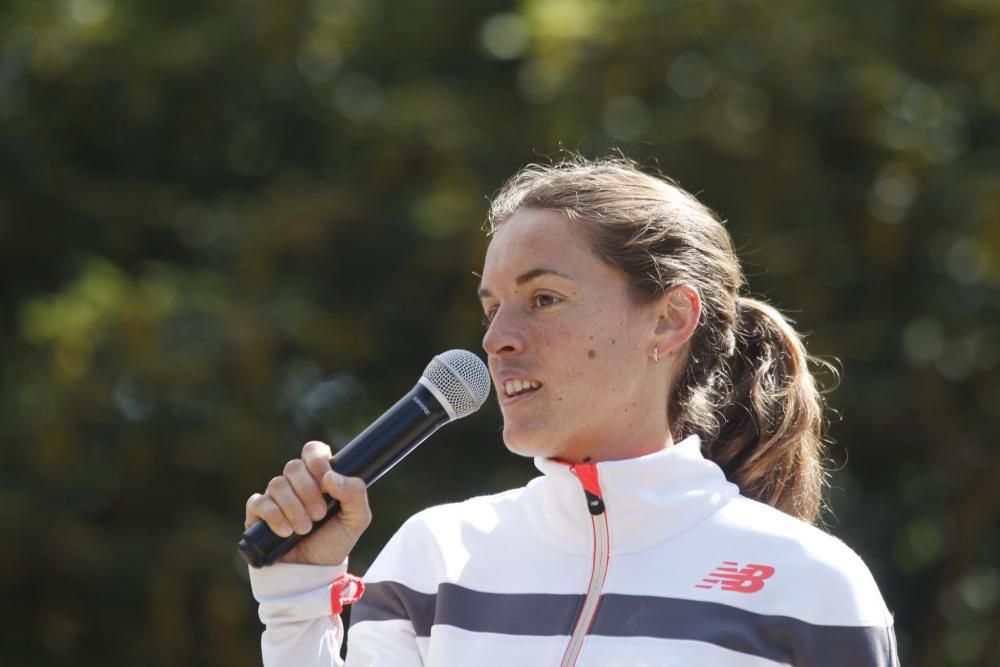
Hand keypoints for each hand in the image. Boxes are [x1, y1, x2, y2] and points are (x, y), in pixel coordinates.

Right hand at [244, 441, 371, 565]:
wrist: (314, 572)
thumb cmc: (335, 541)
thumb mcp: (357, 519)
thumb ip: (355, 493)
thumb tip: (330, 476)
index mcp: (320, 477)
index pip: (313, 451)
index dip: (317, 460)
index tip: (326, 480)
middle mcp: (296, 483)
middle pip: (293, 467)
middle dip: (308, 491)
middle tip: (319, 514)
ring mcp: (276, 498)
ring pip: (277, 484)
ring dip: (293, 507)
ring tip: (305, 529)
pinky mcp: (258, 514)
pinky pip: (259, 503)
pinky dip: (274, 516)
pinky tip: (286, 531)